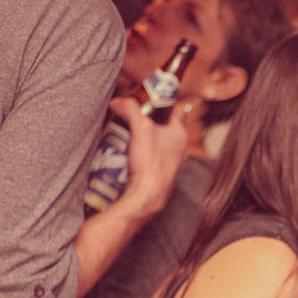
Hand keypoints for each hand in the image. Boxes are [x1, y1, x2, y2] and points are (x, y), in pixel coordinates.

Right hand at [110, 96, 188, 218]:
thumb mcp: (140, 128)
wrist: (146, 196)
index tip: (139, 100)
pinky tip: (124, 153)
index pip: (169, 109)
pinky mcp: (159, 173)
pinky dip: (137, 152)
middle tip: (125, 118)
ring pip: (152, 141)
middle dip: (140, 121)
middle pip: (158, 125)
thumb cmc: (149, 163)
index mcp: (179, 133)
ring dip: (136, 136)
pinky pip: (148, 156)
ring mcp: (169, 161)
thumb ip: (130, 109)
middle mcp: (178, 147)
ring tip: (121, 135)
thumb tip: (118, 101)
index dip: (154, 102)